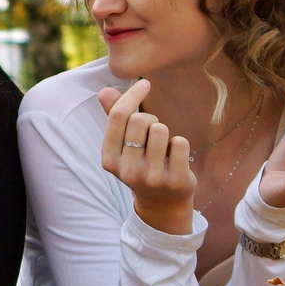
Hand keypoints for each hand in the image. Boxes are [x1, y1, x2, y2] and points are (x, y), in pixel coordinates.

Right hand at [98, 78, 195, 234]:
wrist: (162, 202)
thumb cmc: (140, 163)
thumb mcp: (123, 145)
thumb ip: (114, 118)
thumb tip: (104, 91)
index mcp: (109, 159)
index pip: (118, 117)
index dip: (132, 95)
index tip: (145, 84)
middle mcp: (127, 171)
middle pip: (140, 120)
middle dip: (149, 119)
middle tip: (152, 133)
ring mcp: (151, 178)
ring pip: (161, 130)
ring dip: (164, 132)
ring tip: (162, 147)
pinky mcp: (175, 180)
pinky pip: (180, 143)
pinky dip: (180, 144)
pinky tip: (175, 157)